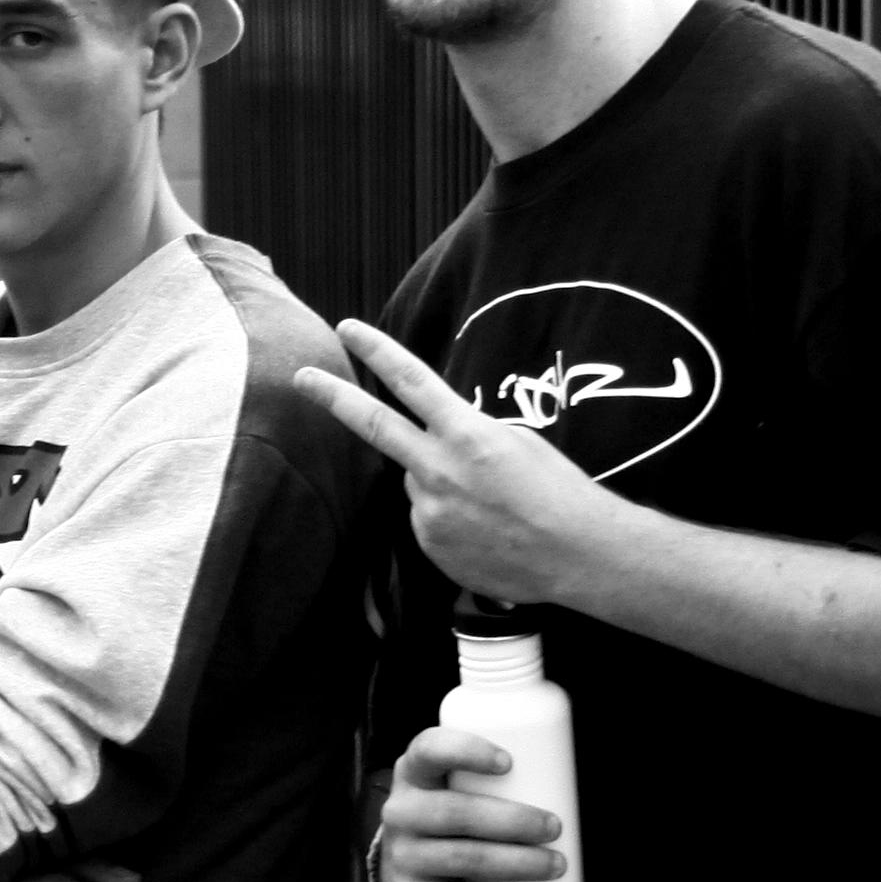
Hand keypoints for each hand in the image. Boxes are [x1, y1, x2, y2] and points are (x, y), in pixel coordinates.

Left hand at [295, 319, 634, 608]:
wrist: (578, 554)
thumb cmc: (559, 492)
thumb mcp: (517, 442)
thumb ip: (467, 434)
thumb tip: (438, 442)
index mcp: (466, 433)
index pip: (411, 379)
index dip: (377, 349)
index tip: (349, 328)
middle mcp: (438, 470)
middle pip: (373, 425)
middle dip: (333, 396)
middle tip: (302, 377)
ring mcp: (429, 510)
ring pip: (416, 481)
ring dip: (439, 483)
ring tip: (490, 503)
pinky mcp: (430, 544)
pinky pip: (428, 519)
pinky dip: (449, 518)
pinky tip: (486, 529)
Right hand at [373, 724, 563, 881]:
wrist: (407, 874)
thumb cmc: (452, 821)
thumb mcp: (453, 789)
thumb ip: (491, 778)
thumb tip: (569, 784)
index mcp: (414, 773)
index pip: (429, 751)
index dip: (466, 752)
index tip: (508, 763)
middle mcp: (401, 811)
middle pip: (456, 813)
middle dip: (513, 821)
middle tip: (555, 828)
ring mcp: (403, 856)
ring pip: (463, 859)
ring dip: (517, 863)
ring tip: (556, 865)